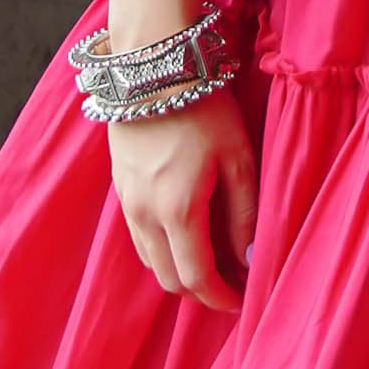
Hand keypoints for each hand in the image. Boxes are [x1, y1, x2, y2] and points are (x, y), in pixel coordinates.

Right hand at [108, 89, 256, 310]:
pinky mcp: (118, 188)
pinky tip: (185, 234)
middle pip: (168, 279)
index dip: (219, 299)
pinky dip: (161, 249)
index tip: (241, 302)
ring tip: (211, 260)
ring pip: (149, 260)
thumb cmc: (204, 108)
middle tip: (231, 284)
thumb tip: (250, 260)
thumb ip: (244, 215)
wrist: (152, 66)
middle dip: (199, 291)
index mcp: (178, 210)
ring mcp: (125, 202)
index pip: (196, 277)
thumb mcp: (239, 159)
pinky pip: (138, 236)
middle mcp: (144, 214)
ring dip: (178, 271)